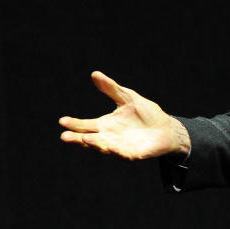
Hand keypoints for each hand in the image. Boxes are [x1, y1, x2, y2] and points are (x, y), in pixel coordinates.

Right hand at [59, 71, 190, 160]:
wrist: (166, 128)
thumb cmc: (146, 113)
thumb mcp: (128, 98)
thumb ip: (111, 89)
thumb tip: (95, 74)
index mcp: (106, 125)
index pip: (86, 125)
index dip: (74, 124)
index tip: (62, 121)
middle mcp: (109, 137)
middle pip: (89, 139)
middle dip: (77, 138)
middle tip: (64, 136)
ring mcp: (120, 147)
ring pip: (103, 147)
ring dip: (94, 144)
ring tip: (85, 139)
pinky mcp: (133, 154)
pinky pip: (123, 154)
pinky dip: (117, 151)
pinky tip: (111, 147)